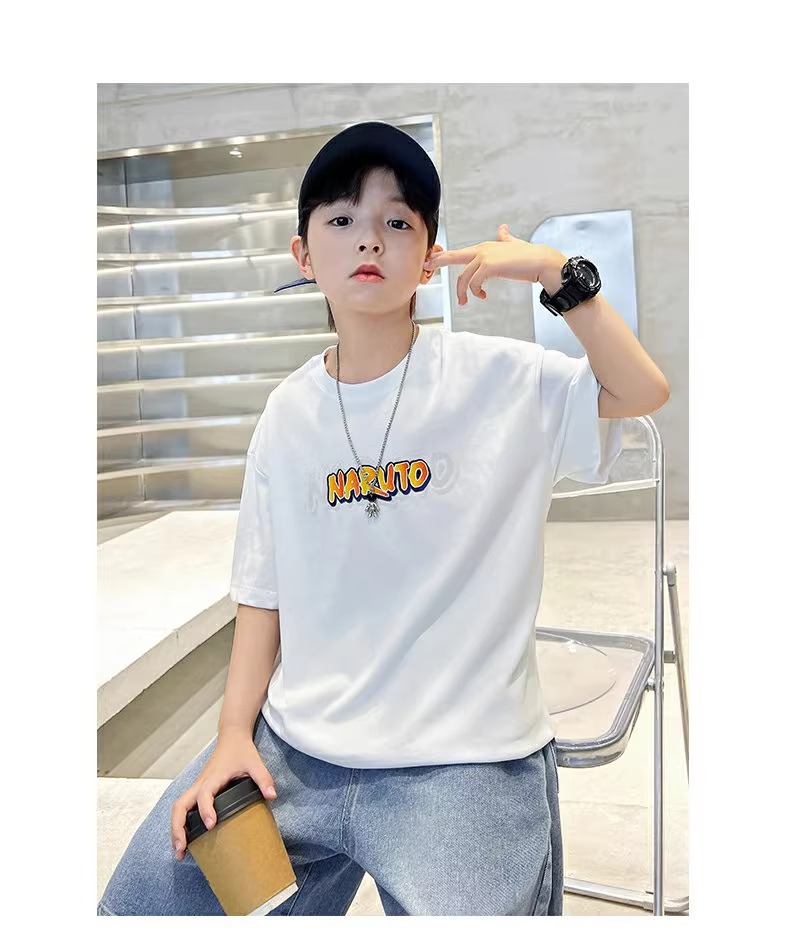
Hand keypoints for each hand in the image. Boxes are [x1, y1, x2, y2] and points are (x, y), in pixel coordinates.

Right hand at [170, 728, 277, 860]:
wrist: (232, 738)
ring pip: (178, 808)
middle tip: (182, 848)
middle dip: (178, 828)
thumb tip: (272, 796)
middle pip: (179, 806)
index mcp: (213, 777)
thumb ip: (264, 778)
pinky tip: (186, 840)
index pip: (204, 794)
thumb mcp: (255, 762)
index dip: (206, 809)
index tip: (210, 825)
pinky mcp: (198, 790)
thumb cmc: (241, 750)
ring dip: (175, 829)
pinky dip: (180, 823)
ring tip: (180, 851)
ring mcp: (197, 787)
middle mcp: (200, 783)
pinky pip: (183, 808)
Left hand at [423, 223, 566, 305]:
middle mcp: (481, 250)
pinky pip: (474, 283)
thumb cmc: (528, 256)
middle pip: (453, 257)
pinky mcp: (489, 266)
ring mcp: (485, 257)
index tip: (432, 261)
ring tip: (465, 302)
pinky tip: (482, 296)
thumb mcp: (513, 245)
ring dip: (462, 292)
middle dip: (438, 262)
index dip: (444, 257)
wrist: (540, 261)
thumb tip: (503, 228)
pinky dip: (476, 292)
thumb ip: (506, 238)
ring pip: (464, 277)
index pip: (459, 253)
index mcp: (484, 247)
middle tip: (425, 267)